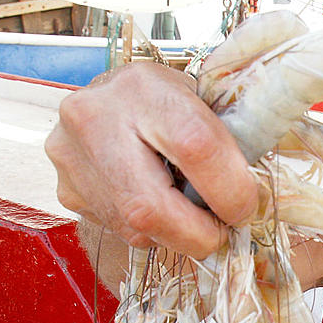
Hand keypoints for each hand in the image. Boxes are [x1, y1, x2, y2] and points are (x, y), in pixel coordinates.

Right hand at [45, 62, 257, 258]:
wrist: (111, 98)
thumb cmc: (171, 103)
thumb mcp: (205, 105)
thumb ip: (231, 145)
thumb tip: (256, 201)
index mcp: (145, 87)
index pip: (196, 147)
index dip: (231, 191)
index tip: (247, 206)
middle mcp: (95, 118)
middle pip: (151, 208)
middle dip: (199, 234)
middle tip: (223, 231)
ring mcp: (71, 157)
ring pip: (135, 228)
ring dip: (178, 234)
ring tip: (192, 211)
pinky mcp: (66, 189)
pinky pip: (119, 229)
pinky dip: (152, 229)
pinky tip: (159, 202)